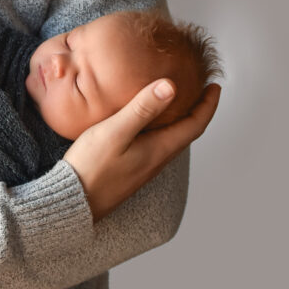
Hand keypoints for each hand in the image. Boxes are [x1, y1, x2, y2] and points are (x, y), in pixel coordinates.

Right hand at [63, 79, 220, 221]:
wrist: (74, 202)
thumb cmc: (92, 167)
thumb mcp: (115, 132)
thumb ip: (142, 109)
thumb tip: (171, 86)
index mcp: (158, 149)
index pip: (194, 125)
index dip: (207, 105)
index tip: (214, 86)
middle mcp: (156, 160)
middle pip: (187, 133)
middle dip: (198, 110)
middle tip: (200, 90)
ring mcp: (144, 166)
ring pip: (172, 139)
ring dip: (180, 120)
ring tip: (176, 102)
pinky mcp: (131, 169)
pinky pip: (156, 145)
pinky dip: (162, 128)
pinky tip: (147, 122)